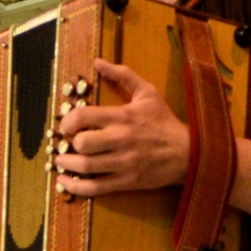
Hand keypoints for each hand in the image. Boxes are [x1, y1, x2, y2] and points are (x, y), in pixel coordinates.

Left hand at [53, 59, 189, 195]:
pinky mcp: (126, 182)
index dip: (67, 121)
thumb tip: (97, 62)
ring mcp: (123, 163)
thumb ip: (123, 75)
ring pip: (86, 166)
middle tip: (67, 142)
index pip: (84, 116)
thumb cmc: (163, 121)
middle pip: (82, 143)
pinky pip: (95, 187)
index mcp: (123, 116)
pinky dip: (75, 187)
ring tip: (62, 160)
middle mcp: (121, 139)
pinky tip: (64, 181)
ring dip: (67, 164)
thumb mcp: (147, 93)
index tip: (66, 125)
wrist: (188, 152)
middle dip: (69, 143)